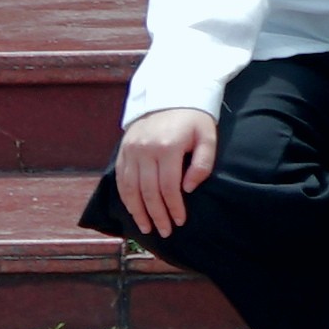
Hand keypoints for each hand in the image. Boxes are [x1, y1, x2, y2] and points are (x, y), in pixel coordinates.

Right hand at [111, 107, 217, 238]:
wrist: (169, 96)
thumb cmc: (193, 119)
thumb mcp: (207, 136)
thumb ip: (202, 163)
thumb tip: (189, 189)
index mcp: (167, 147)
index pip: (168, 187)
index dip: (173, 207)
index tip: (180, 221)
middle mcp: (144, 150)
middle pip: (148, 192)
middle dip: (157, 215)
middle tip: (165, 232)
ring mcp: (130, 151)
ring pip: (130, 189)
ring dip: (138, 212)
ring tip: (147, 228)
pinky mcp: (122, 151)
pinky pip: (121, 180)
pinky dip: (126, 198)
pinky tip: (133, 211)